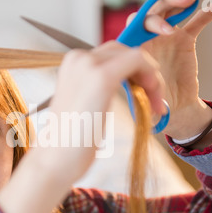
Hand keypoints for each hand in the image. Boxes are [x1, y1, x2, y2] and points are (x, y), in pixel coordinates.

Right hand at [40, 41, 164, 183]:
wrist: (56, 160)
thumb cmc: (71, 141)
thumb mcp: (86, 105)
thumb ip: (101, 90)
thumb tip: (133, 85)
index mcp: (73, 64)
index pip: (114, 55)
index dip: (136, 72)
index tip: (147, 98)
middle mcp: (79, 58)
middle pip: (125, 52)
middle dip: (146, 74)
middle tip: (156, 103)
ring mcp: (89, 64)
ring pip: (135, 55)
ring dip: (152, 79)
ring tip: (156, 107)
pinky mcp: (102, 76)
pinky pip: (139, 61)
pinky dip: (153, 78)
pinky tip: (154, 102)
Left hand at [127, 0, 211, 138]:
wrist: (173, 108)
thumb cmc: (152, 104)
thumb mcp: (142, 99)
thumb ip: (139, 93)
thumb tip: (141, 95)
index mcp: (135, 49)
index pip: (135, 26)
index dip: (149, 24)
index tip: (167, 31)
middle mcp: (149, 39)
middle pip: (153, 12)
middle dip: (167, 4)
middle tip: (184, 3)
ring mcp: (167, 37)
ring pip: (171, 11)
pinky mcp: (185, 40)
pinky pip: (196, 22)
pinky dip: (208, 12)